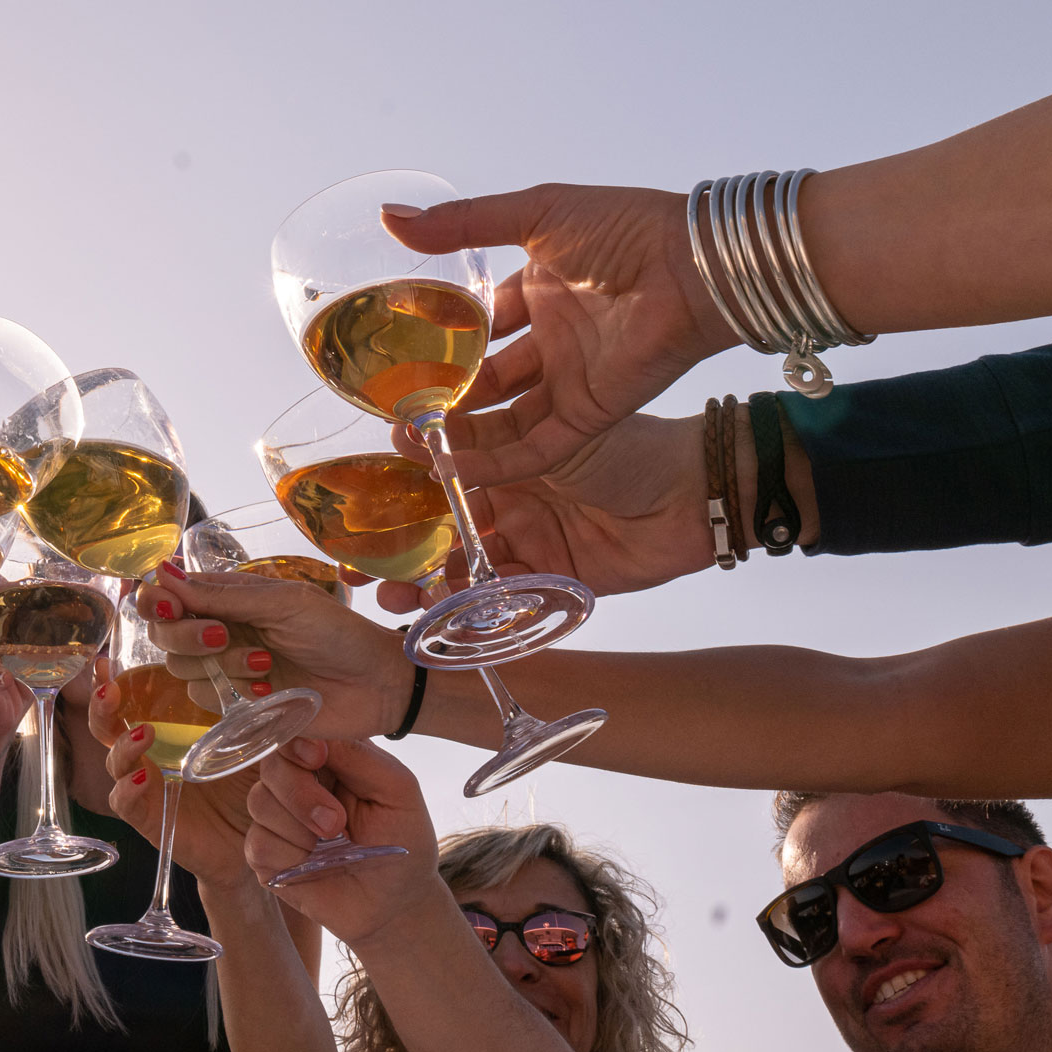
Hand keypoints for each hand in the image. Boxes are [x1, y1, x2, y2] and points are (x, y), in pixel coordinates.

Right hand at [86, 672, 259, 893]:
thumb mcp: (256, 745)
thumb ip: (255, 718)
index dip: (115, 682)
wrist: (257, 843)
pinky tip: (144, 778)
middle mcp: (150, 757)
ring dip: (123, 746)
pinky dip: (128, 789)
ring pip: (114, 763)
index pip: (133, 702)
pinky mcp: (150, 819)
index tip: (107, 661)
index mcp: (169, 733)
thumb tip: (264, 682)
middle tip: (108, 690)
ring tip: (145, 733)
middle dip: (102, 707)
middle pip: (108, 728)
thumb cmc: (253, 787)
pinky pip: (125, 803)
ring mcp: (146, 788)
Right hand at [136, 567, 411, 739]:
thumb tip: (163, 572)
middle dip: (187, 637)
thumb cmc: (338, 634)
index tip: (169, 607)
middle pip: (164, 634)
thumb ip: (222, 595)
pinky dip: (234, 694)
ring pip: (182, 670)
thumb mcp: (283, 603)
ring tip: (267, 664)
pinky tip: (271, 690)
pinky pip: (205, 700)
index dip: (157, 600)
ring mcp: (226, 668)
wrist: (376, 686)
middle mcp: (220, 629)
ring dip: (221, 667)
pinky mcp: (237, 704)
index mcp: (229, 597)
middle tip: (222, 636)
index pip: (168, 593)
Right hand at [245, 738, 443, 945]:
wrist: (395, 904)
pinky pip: (258, 842)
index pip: (296, 733)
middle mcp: (299, 782)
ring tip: (333, 844)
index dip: (297, 742)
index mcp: (330, 759)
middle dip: (300, 793)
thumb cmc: (403, 843)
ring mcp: (278, 818)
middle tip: (336, 822)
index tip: (317, 758)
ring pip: (259, 801)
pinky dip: (289, 855)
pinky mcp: (265, 855)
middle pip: (271, 764)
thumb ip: (359, 756)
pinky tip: (313, 864)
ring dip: (299, 827)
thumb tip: (315, 736)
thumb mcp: (397, 790)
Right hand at [368, 412, 714, 601]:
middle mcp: (514, 498)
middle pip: (443, 527)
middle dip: (400, 549)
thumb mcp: (549, 435)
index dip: (401, 488)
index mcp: (510, 454)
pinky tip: (441, 618)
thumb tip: (420, 433)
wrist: (694, 496)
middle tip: (357, 568)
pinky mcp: (551, 580)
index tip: (360, 501)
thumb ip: (487, 443)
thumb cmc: (630, 445)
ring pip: (464, 568)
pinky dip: (471, 610)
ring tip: (392, 602)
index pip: (441, 472)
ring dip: (427, 586)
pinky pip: (502, 601)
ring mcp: (531, 540)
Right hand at [383, 185, 737, 480]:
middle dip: (446, 399)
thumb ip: (464, 223)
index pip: (482, 325)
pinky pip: (536, 448)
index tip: (397, 360)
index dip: (443, 343)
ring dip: (463, 437)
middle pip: (489, 380)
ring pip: (505, 421)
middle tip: (397, 413)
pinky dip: (497, 462)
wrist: (692, 265)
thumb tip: (390, 218)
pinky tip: (451, 469)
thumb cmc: (625, 229)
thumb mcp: (534, 214)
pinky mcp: (590, 414)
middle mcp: (554, 339)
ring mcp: (571, 380)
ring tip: (412, 448)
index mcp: (541, 289)